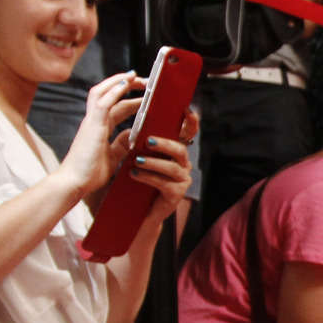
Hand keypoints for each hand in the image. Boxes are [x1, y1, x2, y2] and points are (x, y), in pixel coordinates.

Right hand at [59, 71, 143, 197]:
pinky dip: (114, 90)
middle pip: (109, 95)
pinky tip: (126, 83)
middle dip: (126, 85)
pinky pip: (103, 101)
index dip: (130, 100)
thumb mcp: (112, 158)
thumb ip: (121, 146)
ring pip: (102, 92)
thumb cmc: (90, 174)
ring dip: (119, 81)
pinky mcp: (91, 125)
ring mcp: (91, 121)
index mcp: (98, 128)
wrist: (74, 183)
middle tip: (144, 80)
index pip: (115, 107)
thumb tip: (133, 136)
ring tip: (136, 76)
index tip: (145, 96)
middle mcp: (93, 121)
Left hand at [124, 106, 200, 226]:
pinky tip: (134, 174)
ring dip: (154, 162)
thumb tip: (132, 129)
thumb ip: (138, 144)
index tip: (185, 110)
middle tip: (148, 141)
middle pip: (180, 149)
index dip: (190, 122)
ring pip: (172, 167)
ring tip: (137, 160)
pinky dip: (149, 177)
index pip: (188, 133)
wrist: (134, 212)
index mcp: (175, 152)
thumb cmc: (134, 182)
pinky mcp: (176, 195)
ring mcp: (182, 180)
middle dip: (165, 144)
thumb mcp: (137, 158)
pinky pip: (165, 183)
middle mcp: (183, 165)